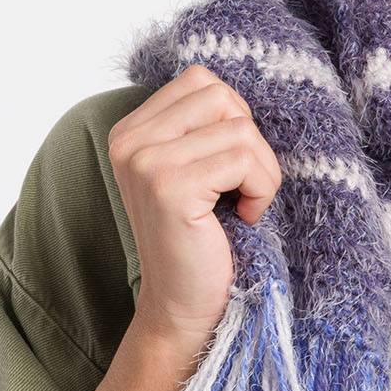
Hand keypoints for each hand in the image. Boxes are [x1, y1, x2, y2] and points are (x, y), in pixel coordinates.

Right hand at [106, 63, 283, 351]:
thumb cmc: (204, 242)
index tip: (228, 170)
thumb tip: (243, 91)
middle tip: (241, 189)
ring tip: (243, 207)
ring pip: (239, 127)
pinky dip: (260, 190)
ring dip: (261, 171)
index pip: (203, 82)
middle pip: (221, 96)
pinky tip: (243, 219)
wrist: (185, 308)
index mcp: (132, 130)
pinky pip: (243, 159)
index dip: (233, 121)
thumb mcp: (198, 172)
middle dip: (250, 142)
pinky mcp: (169, 187)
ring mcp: (145, 161)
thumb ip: (204, 128)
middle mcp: (130, 140)